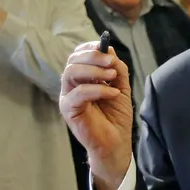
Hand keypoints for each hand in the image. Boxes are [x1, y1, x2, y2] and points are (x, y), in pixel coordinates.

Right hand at [60, 42, 133, 189]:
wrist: (116, 143)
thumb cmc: (116, 117)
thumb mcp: (121, 87)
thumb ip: (117, 69)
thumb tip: (110, 50)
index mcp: (82, 78)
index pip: (78, 55)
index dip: (90, 48)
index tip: (105, 47)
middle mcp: (72, 86)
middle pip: (73, 61)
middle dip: (93, 56)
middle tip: (111, 63)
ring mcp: (68, 97)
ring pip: (71, 72)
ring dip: (94, 70)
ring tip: (113, 77)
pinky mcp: (69, 110)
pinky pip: (78, 93)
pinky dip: (98, 89)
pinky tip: (113, 93)